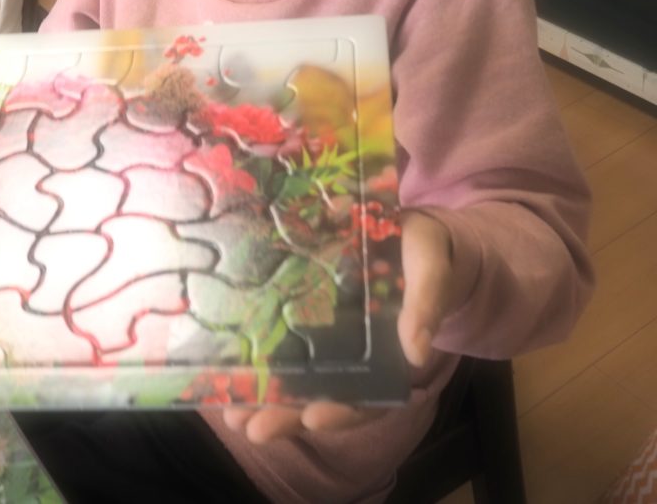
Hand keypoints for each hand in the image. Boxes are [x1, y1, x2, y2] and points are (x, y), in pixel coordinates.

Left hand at [223, 209, 454, 443]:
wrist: (410, 230)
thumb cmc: (426, 254)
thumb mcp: (431, 271)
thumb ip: (426, 304)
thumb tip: (414, 352)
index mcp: (389, 354)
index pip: (368, 397)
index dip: (342, 411)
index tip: (314, 419)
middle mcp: (356, 352)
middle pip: (324, 396)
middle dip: (289, 415)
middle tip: (255, 429)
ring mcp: (330, 335)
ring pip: (299, 377)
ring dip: (267, 399)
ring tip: (233, 417)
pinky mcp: (308, 310)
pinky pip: (284, 340)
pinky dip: (259, 359)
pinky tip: (228, 371)